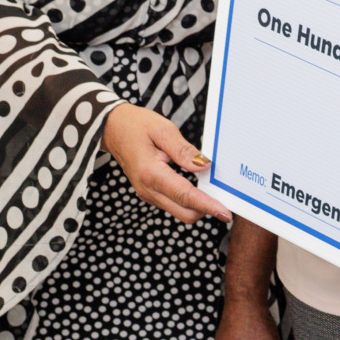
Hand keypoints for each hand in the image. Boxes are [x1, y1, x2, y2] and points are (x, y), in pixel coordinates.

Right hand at [102, 104, 231, 222]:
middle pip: (185, 212)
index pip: (185, 196)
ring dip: (199, 206)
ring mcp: (148, 193)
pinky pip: (173, 203)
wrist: (112, 128)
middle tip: (227, 200)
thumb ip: (184, 150)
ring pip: (179, 211)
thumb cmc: (135, 126)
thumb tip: (204, 165)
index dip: (208, 205)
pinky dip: (189, 201)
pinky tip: (200, 189)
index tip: (225, 213)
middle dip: (207, 209)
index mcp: (151, 173)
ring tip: (216, 193)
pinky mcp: (150, 193)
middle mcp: (148, 189)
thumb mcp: (163, 130)